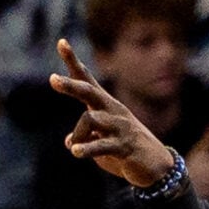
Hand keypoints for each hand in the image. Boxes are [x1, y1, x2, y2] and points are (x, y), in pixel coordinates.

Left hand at [50, 39, 174, 188]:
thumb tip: (69, 142)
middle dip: (70, 86)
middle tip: (53, 79)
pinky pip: (101, 144)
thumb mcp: (100, 141)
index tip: (61, 42)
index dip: (73, 61)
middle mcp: (112, 110)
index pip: (86, 79)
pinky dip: (86, 148)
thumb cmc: (124, 150)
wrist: (156, 167)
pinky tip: (75, 152)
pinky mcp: (123, 145)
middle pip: (88, 92)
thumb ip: (84, 137)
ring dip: (78, 136)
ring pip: (91, 120)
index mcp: (104, 105)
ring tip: (77, 149)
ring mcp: (119, 126)